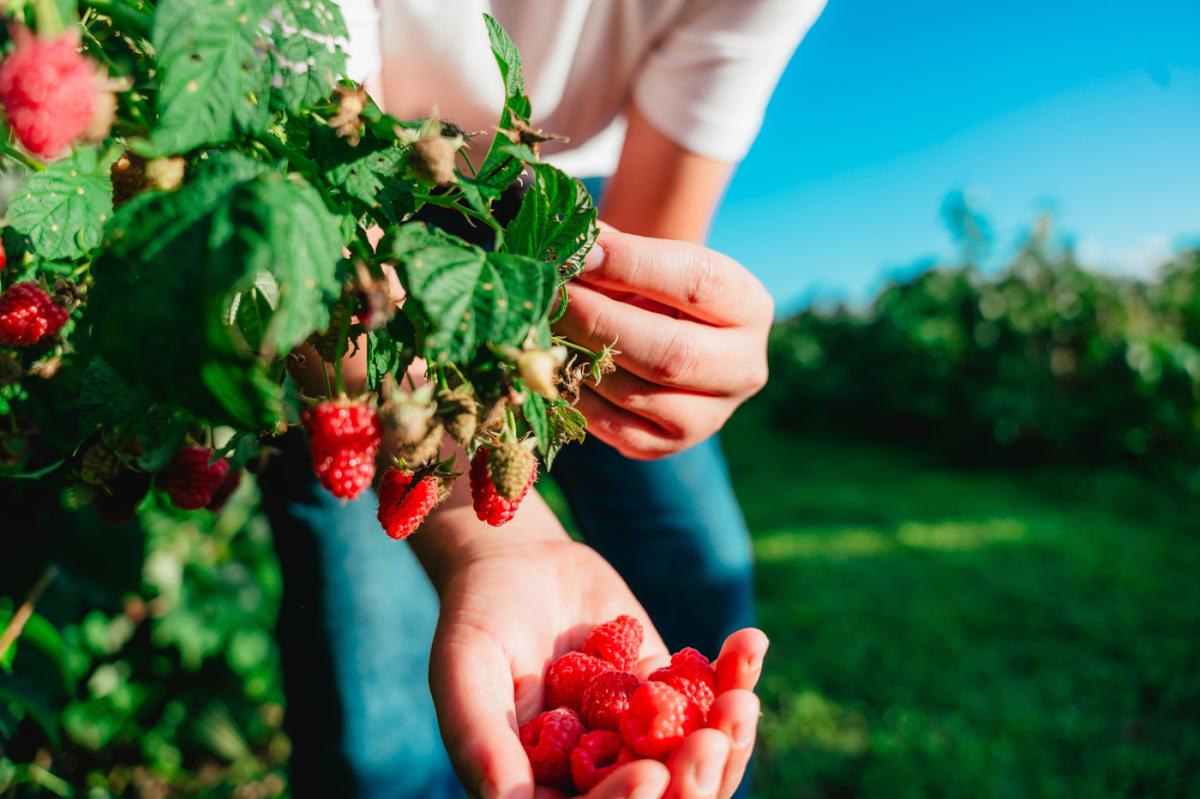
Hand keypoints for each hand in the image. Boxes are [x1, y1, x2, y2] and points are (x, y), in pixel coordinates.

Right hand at [416, 497, 766, 798]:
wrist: (516, 561)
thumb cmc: (476, 617)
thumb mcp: (464, 670)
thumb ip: (481, 737)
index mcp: (545, 791)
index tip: (654, 774)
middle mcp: (599, 777)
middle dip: (695, 782)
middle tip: (712, 740)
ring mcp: (642, 738)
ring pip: (698, 761)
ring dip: (729, 739)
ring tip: (742, 700)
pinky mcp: (673, 695)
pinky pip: (715, 697)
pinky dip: (736, 675)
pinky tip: (750, 643)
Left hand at [554, 231, 771, 459]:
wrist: (665, 337)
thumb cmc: (652, 287)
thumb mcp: (646, 259)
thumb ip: (611, 249)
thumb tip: (564, 249)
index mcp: (748, 306)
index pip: (697, 283)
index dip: (634, 266)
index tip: (583, 255)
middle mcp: (743, 367)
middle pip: (672, 354)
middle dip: (599, 322)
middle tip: (551, 297)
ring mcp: (711, 415)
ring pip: (639, 395)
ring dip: (579, 360)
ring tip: (544, 328)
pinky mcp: (671, 444)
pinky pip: (616, 429)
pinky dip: (576, 397)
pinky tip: (554, 366)